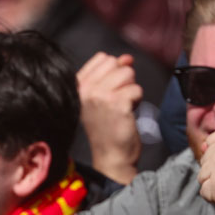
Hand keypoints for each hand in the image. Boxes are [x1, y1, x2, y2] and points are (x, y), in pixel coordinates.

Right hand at [76, 52, 142, 183]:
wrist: (110, 155)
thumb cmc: (106, 128)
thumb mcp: (101, 97)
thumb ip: (111, 73)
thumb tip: (126, 58)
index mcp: (77, 87)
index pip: (103, 58)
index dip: (113, 72)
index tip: (108, 92)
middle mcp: (84, 90)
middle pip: (117, 63)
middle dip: (123, 80)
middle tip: (115, 101)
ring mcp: (99, 96)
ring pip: (128, 73)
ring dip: (130, 90)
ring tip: (121, 107)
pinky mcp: (116, 103)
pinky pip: (136, 89)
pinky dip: (136, 101)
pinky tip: (126, 113)